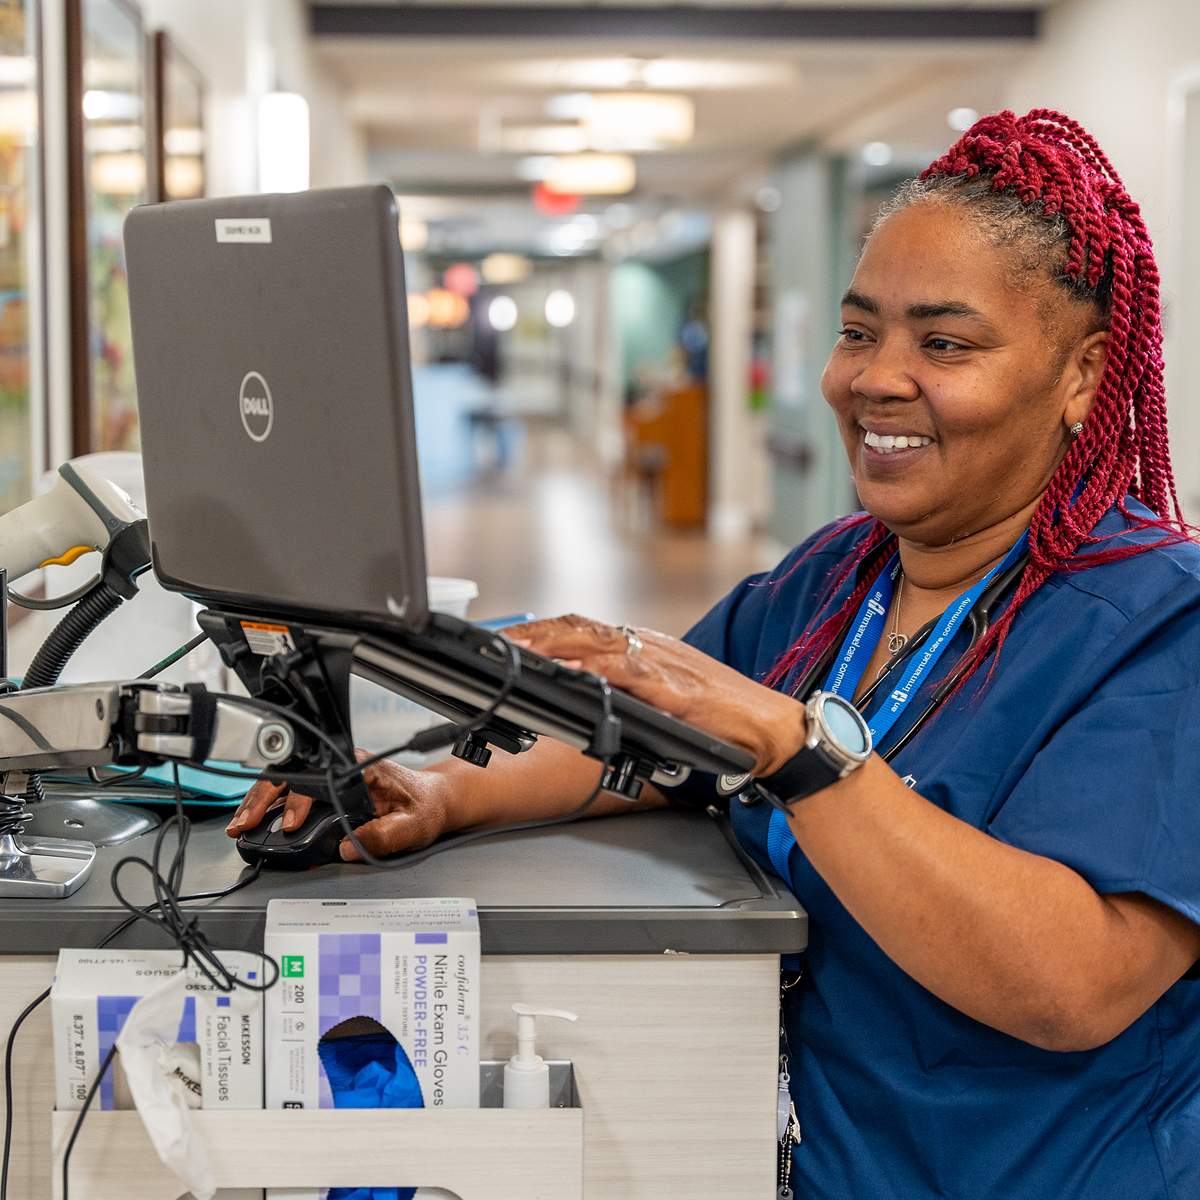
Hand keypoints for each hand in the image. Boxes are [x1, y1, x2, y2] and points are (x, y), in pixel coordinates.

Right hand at [224, 749, 452, 860]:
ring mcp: (333, 774)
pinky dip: (270, 804)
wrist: (433, 799)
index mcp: (362, 767)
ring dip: (260, 801)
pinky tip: (255, 819)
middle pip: (293, 775)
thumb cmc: (424, 806)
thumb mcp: (412, 826)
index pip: (319, 778)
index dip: (299, 801)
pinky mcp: (329, 786)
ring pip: (287, 781)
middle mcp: (343, 766)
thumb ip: (383, 836)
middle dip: (263, 799)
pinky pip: (293, 791)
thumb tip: (348, 847)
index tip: (290, 824)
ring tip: (240, 824)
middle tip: (244, 824)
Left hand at [503, 614, 807, 775]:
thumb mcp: (662, 698)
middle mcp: (648, 646)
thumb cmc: (719, 718)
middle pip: (580, 628)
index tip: (506, 638)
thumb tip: (580, 694)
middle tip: (497, 642)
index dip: (541, 630)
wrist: (770, 728)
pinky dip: (595, 669)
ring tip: (518, 651)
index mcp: (643, 647)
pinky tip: (569, 671)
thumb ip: (625, 691)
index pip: (582, 628)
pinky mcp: (676, 690)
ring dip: (553, 645)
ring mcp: (662, 664)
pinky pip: (628, 673)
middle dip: (534, 633)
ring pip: (597, 643)